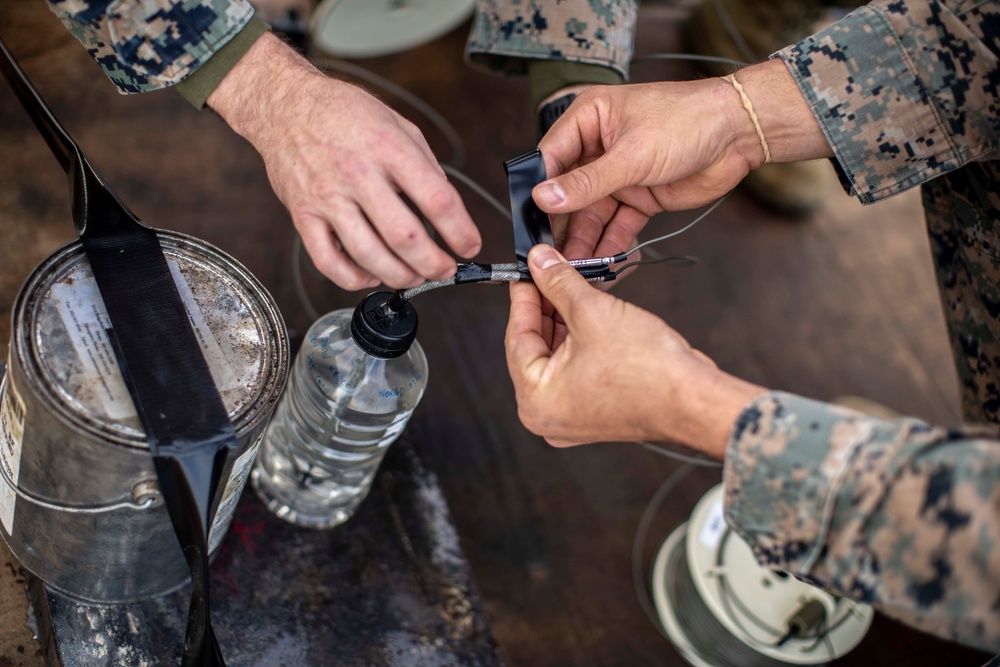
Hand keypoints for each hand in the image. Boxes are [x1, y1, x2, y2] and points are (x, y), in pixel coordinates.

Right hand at [208, 34, 480, 289]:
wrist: (284, 104)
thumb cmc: (343, 113)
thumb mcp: (397, 124)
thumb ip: (425, 166)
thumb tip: (447, 211)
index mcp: (388, 148)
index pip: (436, 200)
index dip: (461, 231)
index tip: (470, 246)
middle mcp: (357, 174)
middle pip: (405, 237)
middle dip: (434, 264)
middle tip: (445, 269)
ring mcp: (327, 197)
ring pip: (369, 256)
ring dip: (400, 276)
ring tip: (415, 276)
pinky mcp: (302, 215)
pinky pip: (329, 262)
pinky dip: (355, 279)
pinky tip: (372, 275)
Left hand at [505, 245, 764, 453]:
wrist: (694, 398)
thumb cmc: (647, 370)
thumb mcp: (592, 312)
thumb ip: (559, 284)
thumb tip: (539, 262)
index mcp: (535, 401)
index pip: (517, 337)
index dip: (523, 296)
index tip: (526, 270)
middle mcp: (548, 415)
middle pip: (536, 347)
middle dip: (545, 307)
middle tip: (547, 271)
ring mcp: (572, 416)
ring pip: (557, 356)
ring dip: (564, 320)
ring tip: (570, 285)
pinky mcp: (595, 410)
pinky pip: (576, 368)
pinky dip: (580, 339)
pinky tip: (588, 310)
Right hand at [533, 61, 831, 243]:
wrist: (739, 134)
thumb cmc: (687, 121)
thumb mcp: (631, 154)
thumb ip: (587, 182)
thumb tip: (544, 198)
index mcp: (589, 119)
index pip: (551, 157)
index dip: (540, 189)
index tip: (529, 221)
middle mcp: (599, 147)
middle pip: (569, 192)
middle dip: (561, 223)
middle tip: (549, 254)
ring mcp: (620, 174)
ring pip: (592, 213)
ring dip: (585, 240)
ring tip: (574, 267)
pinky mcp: (640, 196)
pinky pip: (618, 224)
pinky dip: (611, 244)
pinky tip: (602, 265)